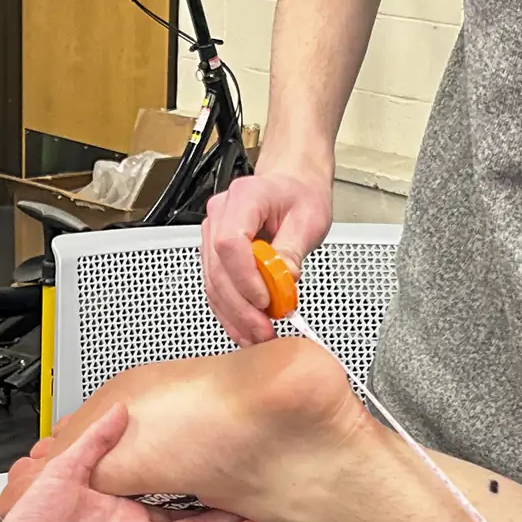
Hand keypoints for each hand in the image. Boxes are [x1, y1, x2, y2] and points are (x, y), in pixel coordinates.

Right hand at [201, 163, 332, 344]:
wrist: (292, 186)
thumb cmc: (299, 196)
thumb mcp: (309, 218)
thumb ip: (293, 249)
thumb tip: (283, 280)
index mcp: (244, 198)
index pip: (230, 242)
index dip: (245, 277)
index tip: (266, 298)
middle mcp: (221, 214)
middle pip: (218, 268)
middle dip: (241, 306)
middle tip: (265, 329)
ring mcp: (213, 234)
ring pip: (213, 283)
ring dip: (234, 315)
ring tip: (258, 334)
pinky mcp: (215, 254)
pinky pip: (216, 287)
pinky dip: (230, 312)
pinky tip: (244, 329)